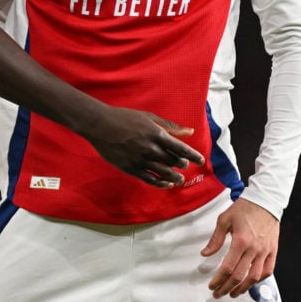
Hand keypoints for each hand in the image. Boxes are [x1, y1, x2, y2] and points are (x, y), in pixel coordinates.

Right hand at [86, 108, 204, 187]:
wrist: (100, 125)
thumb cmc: (124, 117)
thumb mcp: (149, 117)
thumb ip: (170, 126)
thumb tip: (189, 131)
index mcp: (156, 134)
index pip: (181, 148)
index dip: (192, 155)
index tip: (200, 160)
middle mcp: (150, 149)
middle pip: (173, 161)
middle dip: (182, 164)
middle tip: (184, 165)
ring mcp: (140, 160)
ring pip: (164, 173)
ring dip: (174, 177)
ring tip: (179, 179)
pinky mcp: (131, 168)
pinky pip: (150, 179)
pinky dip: (161, 183)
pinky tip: (166, 184)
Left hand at [201, 198, 278, 297]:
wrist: (265, 201)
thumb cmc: (244, 208)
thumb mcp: (224, 220)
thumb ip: (215, 239)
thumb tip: (205, 254)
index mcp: (240, 241)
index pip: (227, 267)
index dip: (219, 280)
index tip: (212, 286)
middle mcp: (253, 249)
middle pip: (239, 276)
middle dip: (227, 288)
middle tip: (218, 293)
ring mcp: (265, 251)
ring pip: (254, 277)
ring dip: (243, 288)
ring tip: (233, 293)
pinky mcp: (273, 251)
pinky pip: (268, 271)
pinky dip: (259, 280)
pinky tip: (251, 283)